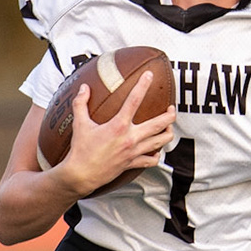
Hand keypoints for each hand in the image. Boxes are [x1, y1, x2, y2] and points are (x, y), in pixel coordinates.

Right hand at [53, 73, 175, 194]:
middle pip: (159, 124)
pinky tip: (156, 150)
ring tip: (169, 127)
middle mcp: (130, 138)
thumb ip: (81, 103)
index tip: (149, 76)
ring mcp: (134, 152)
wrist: (81, 175)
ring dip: (168, 133)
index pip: (134, 100)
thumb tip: (83, 88)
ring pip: (160, 142)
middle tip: (171, 108)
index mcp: (118, 126)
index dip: (143, 85)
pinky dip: (156, 155)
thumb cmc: (80, 150)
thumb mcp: (79, 124)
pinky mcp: (133, 163)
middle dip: (169, 115)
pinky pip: (151, 160)